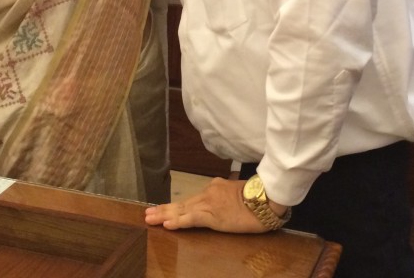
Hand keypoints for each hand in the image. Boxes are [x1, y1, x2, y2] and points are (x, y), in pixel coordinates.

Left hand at [145, 177, 269, 232]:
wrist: (266, 198)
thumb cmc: (257, 198)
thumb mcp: (237, 192)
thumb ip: (226, 196)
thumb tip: (223, 200)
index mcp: (214, 188)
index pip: (190, 199)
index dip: (175, 205)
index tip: (162, 208)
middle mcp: (208, 193)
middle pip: (181, 203)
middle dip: (163, 209)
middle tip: (147, 213)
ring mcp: (208, 204)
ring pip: (181, 210)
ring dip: (164, 215)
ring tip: (149, 219)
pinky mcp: (212, 215)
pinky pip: (191, 219)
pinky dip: (178, 222)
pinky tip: (167, 224)